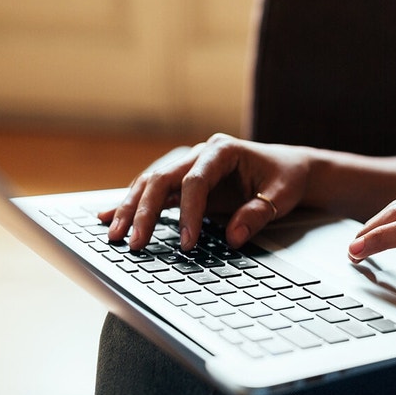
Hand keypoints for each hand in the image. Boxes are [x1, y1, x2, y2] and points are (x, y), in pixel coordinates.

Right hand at [98, 133, 309, 249]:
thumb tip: (233, 238)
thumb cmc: (285, 178)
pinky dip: (132, 205)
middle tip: (134, 242)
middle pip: (162, 179)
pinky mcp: (183, 180)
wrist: (288, 167)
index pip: (195, 181)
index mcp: (222, 150)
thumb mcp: (281, 196)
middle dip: (144, 211)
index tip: (188, 244)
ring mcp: (188, 164)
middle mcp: (199, 153)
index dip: (189, 213)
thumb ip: (258, 214)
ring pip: (150, 183)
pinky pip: (153, 192)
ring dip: (130, 209)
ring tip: (113, 234)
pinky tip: (107, 217)